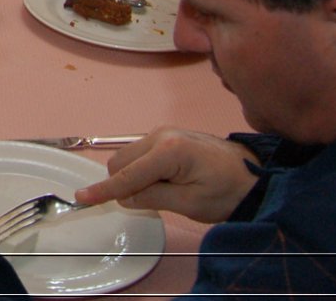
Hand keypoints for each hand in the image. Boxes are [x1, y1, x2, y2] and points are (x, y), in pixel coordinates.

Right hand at [73, 128, 260, 223]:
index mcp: (169, 151)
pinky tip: (165, 181)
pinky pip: (139, 154)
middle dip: (123, 184)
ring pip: (127, 157)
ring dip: (133, 177)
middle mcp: (161, 134)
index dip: (104, 190)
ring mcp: (163, 132)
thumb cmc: (227, 192)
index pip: (128, 175)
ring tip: (166, 190)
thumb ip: (152, 197)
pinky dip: (141, 170)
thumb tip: (124, 197)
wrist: (254, 176)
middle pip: (120, 162)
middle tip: (153, 201)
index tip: (81, 197)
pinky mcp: (167, 136)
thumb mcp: (190, 203)